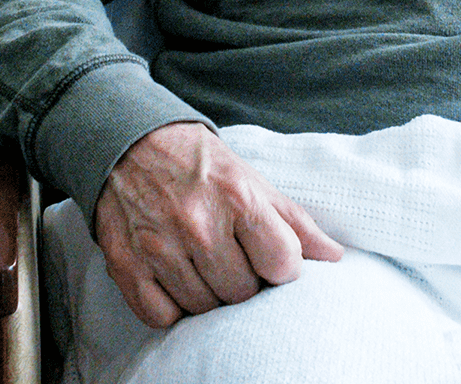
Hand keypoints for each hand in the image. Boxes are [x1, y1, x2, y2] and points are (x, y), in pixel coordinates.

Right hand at [93, 120, 344, 326]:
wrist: (131, 144)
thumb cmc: (201, 166)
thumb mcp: (253, 181)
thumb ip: (294, 221)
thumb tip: (334, 255)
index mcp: (237, 197)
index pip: (282, 264)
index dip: (282, 268)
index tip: (271, 259)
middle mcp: (198, 223)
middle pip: (242, 292)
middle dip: (244, 281)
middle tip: (232, 259)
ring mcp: (158, 246)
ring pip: (204, 308)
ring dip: (209, 295)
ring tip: (204, 268)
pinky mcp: (125, 265)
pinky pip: (161, 316)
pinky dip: (172, 308)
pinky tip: (177, 282)